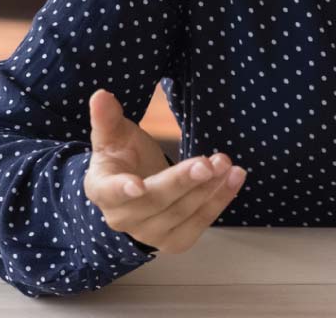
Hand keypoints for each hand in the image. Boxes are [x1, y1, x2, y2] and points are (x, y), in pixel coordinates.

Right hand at [82, 89, 245, 253]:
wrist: (135, 190)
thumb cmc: (121, 158)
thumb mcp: (113, 136)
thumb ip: (107, 118)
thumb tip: (101, 95)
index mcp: (102, 190)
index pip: (111, 192)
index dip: (123, 189)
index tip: (137, 185)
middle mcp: (123, 218)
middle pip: (156, 201)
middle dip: (183, 181)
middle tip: (207, 162)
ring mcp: (149, 233)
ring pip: (181, 213)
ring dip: (208, 189)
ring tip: (225, 163)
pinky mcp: (175, 241)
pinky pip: (200, 223)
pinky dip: (220, 201)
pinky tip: (235, 178)